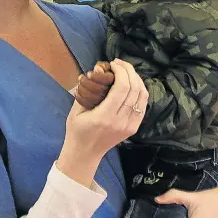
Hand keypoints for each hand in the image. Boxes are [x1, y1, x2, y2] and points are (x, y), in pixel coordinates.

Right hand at [57, 59, 147, 184]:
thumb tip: (97, 69)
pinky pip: (142, 105)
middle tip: (119, 63)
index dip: (121, 71)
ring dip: (136, 79)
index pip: (122, 88)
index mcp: (105, 116)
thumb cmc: (77, 130)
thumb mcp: (76, 110)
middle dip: (129, 71)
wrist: (85, 154)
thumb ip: (87, 90)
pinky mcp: (134, 128)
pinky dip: (139, 90)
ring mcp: (129, 125)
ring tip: (126, 71)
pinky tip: (131, 83)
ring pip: (142, 96)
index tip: (113, 63)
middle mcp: (121, 121)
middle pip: (134, 89)